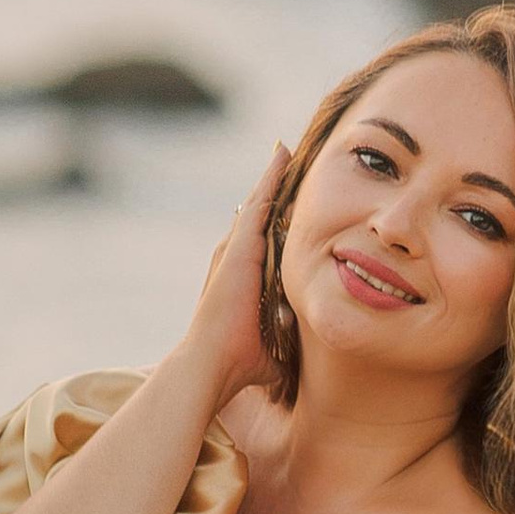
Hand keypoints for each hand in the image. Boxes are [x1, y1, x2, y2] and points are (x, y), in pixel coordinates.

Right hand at [183, 142, 289, 400]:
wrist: (211, 364)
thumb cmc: (241, 362)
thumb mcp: (274, 345)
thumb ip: (287, 342)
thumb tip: (303, 358)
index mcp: (245, 276)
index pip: (263, 239)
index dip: (275, 218)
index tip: (289, 199)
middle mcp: (235, 256)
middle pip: (258, 214)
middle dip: (273, 189)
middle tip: (287, 158)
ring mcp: (235, 248)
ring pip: (258, 203)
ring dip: (272, 177)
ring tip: (286, 149)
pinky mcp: (239, 245)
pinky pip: (260, 202)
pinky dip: (270, 177)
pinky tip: (282, 155)